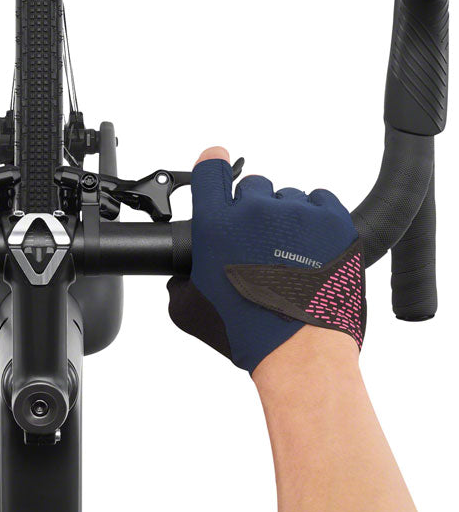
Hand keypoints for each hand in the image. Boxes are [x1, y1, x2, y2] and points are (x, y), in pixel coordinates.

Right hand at [167, 146, 364, 374]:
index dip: (212, 162)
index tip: (216, 158)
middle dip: (253, 209)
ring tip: (289, 255)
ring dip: (287, 218)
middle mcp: (255, 211)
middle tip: (258, 243)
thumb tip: (181, 275)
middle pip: (253, 185)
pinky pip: (321, 200)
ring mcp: (298, 213)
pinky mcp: (334, 221)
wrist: (300, 353)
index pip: (209, 170)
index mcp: (217, 225)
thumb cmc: (247, 332)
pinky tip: (311, 246)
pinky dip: (316, 218)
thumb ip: (178, 280)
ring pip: (289, 197)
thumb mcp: (189, 309)